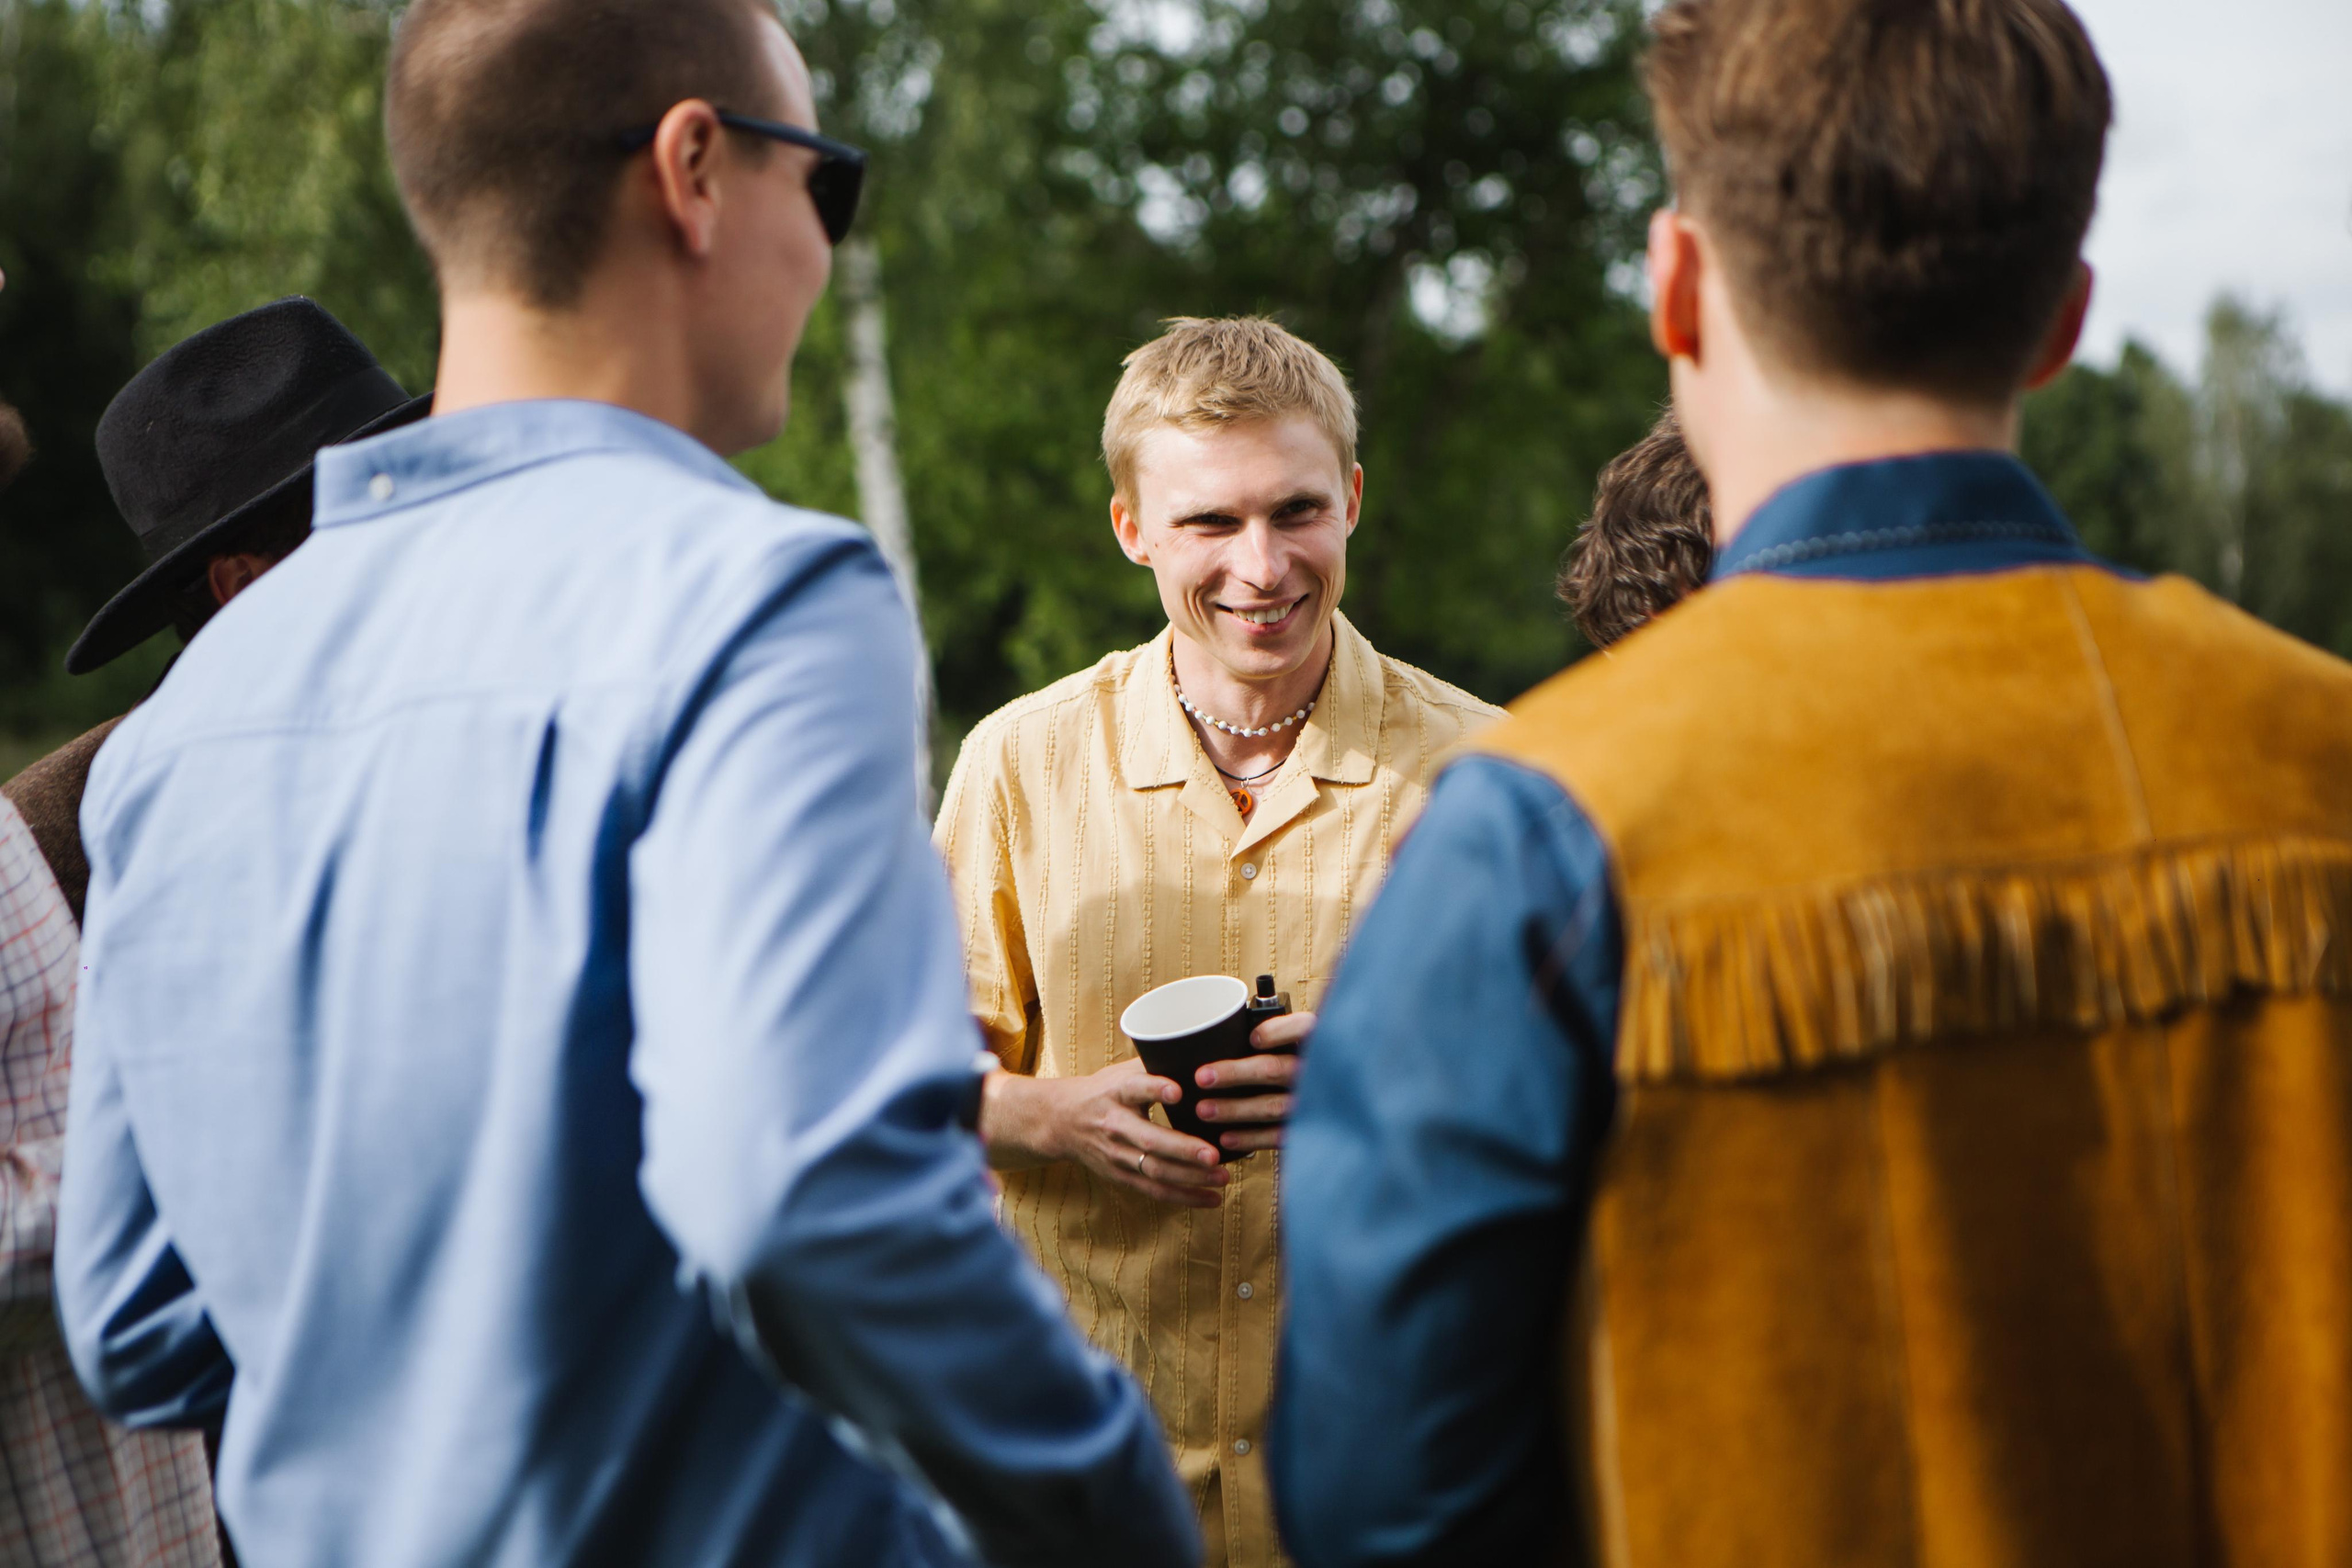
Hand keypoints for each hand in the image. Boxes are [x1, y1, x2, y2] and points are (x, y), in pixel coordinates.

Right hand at [979, 1059, 1231, 1207]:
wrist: (1061, 1121)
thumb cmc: (1104, 1091)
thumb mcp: (1122, 1072)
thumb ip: (1156, 1067)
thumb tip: (1204, 1057)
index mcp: (1116, 1092)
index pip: (1135, 1088)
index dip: (1155, 1089)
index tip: (1178, 1091)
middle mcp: (1114, 1125)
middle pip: (1149, 1140)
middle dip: (1183, 1149)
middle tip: (1213, 1154)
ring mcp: (1116, 1154)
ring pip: (1154, 1170)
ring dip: (1190, 1177)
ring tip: (1222, 1176)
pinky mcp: (1120, 1176)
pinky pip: (1155, 1191)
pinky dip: (1185, 1197)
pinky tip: (1213, 1198)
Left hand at [1194, 1010, 1313, 1154]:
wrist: (1344, 1102)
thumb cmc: (1313, 1064)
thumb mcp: (1307, 1043)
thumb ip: (1281, 1036)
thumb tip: (1235, 1034)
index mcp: (1319, 1043)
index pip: (1303, 1029)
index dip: (1278, 1032)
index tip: (1253, 1038)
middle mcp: (1319, 1072)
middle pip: (1275, 1069)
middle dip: (1235, 1074)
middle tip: (1203, 1077)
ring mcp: (1317, 1103)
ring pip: (1272, 1105)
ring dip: (1235, 1109)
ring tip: (1205, 1110)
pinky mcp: (1311, 1129)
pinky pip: (1278, 1136)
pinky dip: (1251, 1138)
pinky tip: (1227, 1137)